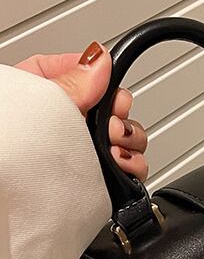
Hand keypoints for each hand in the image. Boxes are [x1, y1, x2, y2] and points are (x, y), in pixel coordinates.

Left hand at [15, 42, 148, 180]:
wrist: (15, 200)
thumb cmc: (12, 151)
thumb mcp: (45, 104)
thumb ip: (75, 81)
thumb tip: (99, 58)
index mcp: (44, 96)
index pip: (84, 74)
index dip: (103, 81)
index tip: (109, 90)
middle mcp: (68, 126)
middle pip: (114, 108)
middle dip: (121, 116)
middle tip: (111, 125)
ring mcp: (86, 153)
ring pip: (129, 138)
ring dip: (130, 142)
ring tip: (114, 149)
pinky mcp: (102, 179)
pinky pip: (132, 167)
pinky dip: (134, 165)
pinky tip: (121, 164)